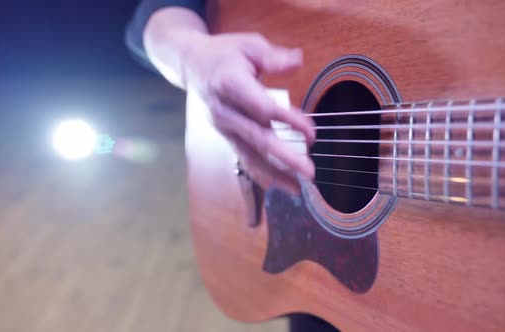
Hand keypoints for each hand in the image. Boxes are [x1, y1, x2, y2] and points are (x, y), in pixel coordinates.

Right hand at [182, 32, 315, 194]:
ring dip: (274, 172)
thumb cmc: (226, 53)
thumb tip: (298, 61)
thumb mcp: (249, 44)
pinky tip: (279, 184)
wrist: (192, 64)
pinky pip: (243, 156)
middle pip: (257, 138)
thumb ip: (273, 57)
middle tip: (309, 171)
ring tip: (297, 187)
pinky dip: (261, 171)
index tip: (312, 132)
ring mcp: (222, 125)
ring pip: (249, 154)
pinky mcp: (224, 134)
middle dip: (285, 157)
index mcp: (229, 83)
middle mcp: (223, 109)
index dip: (288, 121)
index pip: (262, 108)